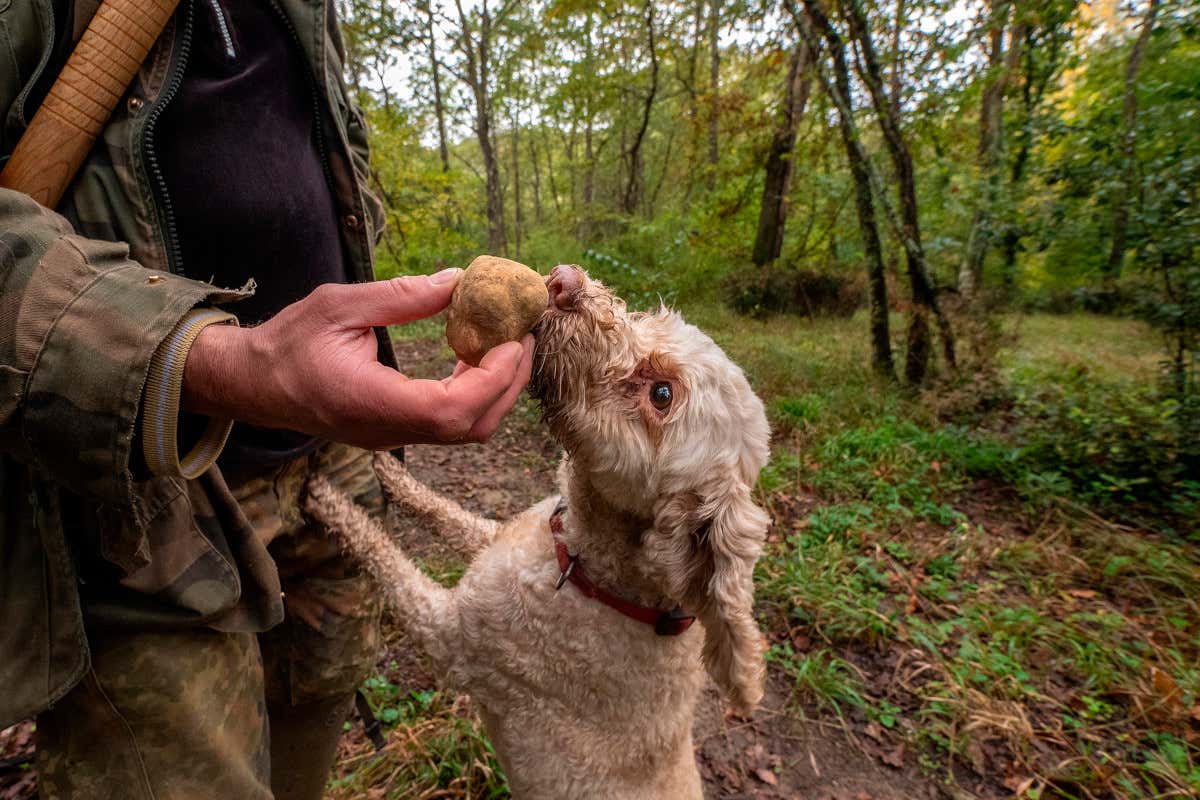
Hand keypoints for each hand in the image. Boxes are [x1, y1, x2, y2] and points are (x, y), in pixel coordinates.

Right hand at [181, 269, 534, 447]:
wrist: (254, 384)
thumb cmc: (289, 343)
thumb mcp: (339, 306)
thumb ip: (400, 296)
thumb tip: (456, 280)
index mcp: (372, 403)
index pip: (451, 410)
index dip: (493, 379)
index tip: (511, 341)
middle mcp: (389, 430)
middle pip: (472, 427)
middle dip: (509, 383)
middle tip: (523, 335)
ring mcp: (394, 437)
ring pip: (466, 430)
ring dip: (496, 389)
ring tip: (504, 341)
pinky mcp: (396, 432)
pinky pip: (450, 423)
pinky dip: (475, 393)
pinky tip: (472, 356)